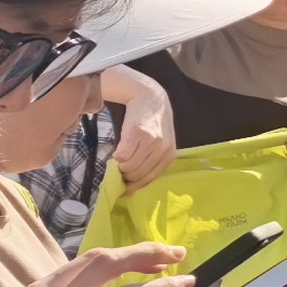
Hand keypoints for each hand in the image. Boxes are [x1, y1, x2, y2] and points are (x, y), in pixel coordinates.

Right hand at [102, 66, 175, 188]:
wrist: (150, 97)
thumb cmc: (152, 124)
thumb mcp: (159, 145)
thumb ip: (150, 163)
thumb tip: (131, 189)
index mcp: (170, 156)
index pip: (148, 180)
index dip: (133, 185)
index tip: (123, 186)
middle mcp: (163, 150)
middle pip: (136, 175)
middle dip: (124, 175)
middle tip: (118, 168)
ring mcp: (152, 141)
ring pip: (128, 166)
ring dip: (119, 165)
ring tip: (119, 157)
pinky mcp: (138, 133)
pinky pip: (122, 155)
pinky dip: (117, 156)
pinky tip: (118, 150)